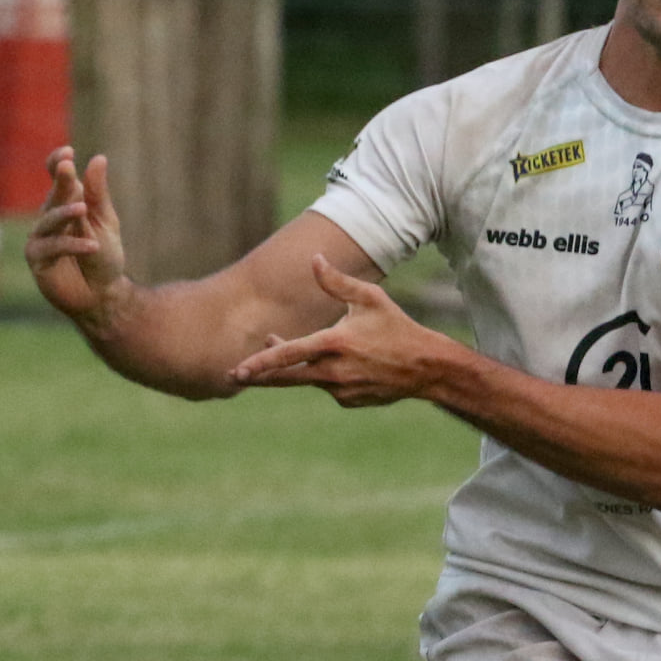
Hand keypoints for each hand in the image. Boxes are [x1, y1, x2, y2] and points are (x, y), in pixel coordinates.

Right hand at [24, 146, 129, 327]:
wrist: (102, 295)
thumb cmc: (104, 256)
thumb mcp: (105, 221)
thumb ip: (98, 193)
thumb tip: (98, 158)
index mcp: (66, 202)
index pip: (57, 176)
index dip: (58, 162)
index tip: (68, 152)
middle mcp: (50, 217)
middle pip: (53, 195)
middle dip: (61, 181)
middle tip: (68, 166)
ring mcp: (41, 238)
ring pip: (48, 219)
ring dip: (65, 213)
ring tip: (82, 209)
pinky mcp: (38, 260)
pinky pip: (53, 247)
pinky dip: (73, 245)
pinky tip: (92, 246)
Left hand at [226, 255, 451, 406]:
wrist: (426, 368)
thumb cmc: (396, 327)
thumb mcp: (370, 298)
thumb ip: (337, 282)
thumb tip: (314, 259)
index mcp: (335, 343)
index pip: (290, 355)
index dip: (261, 361)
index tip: (238, 368)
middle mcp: (334, 371)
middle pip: (287, 377)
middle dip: (259, 376)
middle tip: (234, 374)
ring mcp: (341, 390)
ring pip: (308, 378)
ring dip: (296, 367)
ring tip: (289, 346)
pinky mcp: (349, 401)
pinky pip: (328, 386)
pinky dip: (326, 374)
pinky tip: (348, 363)